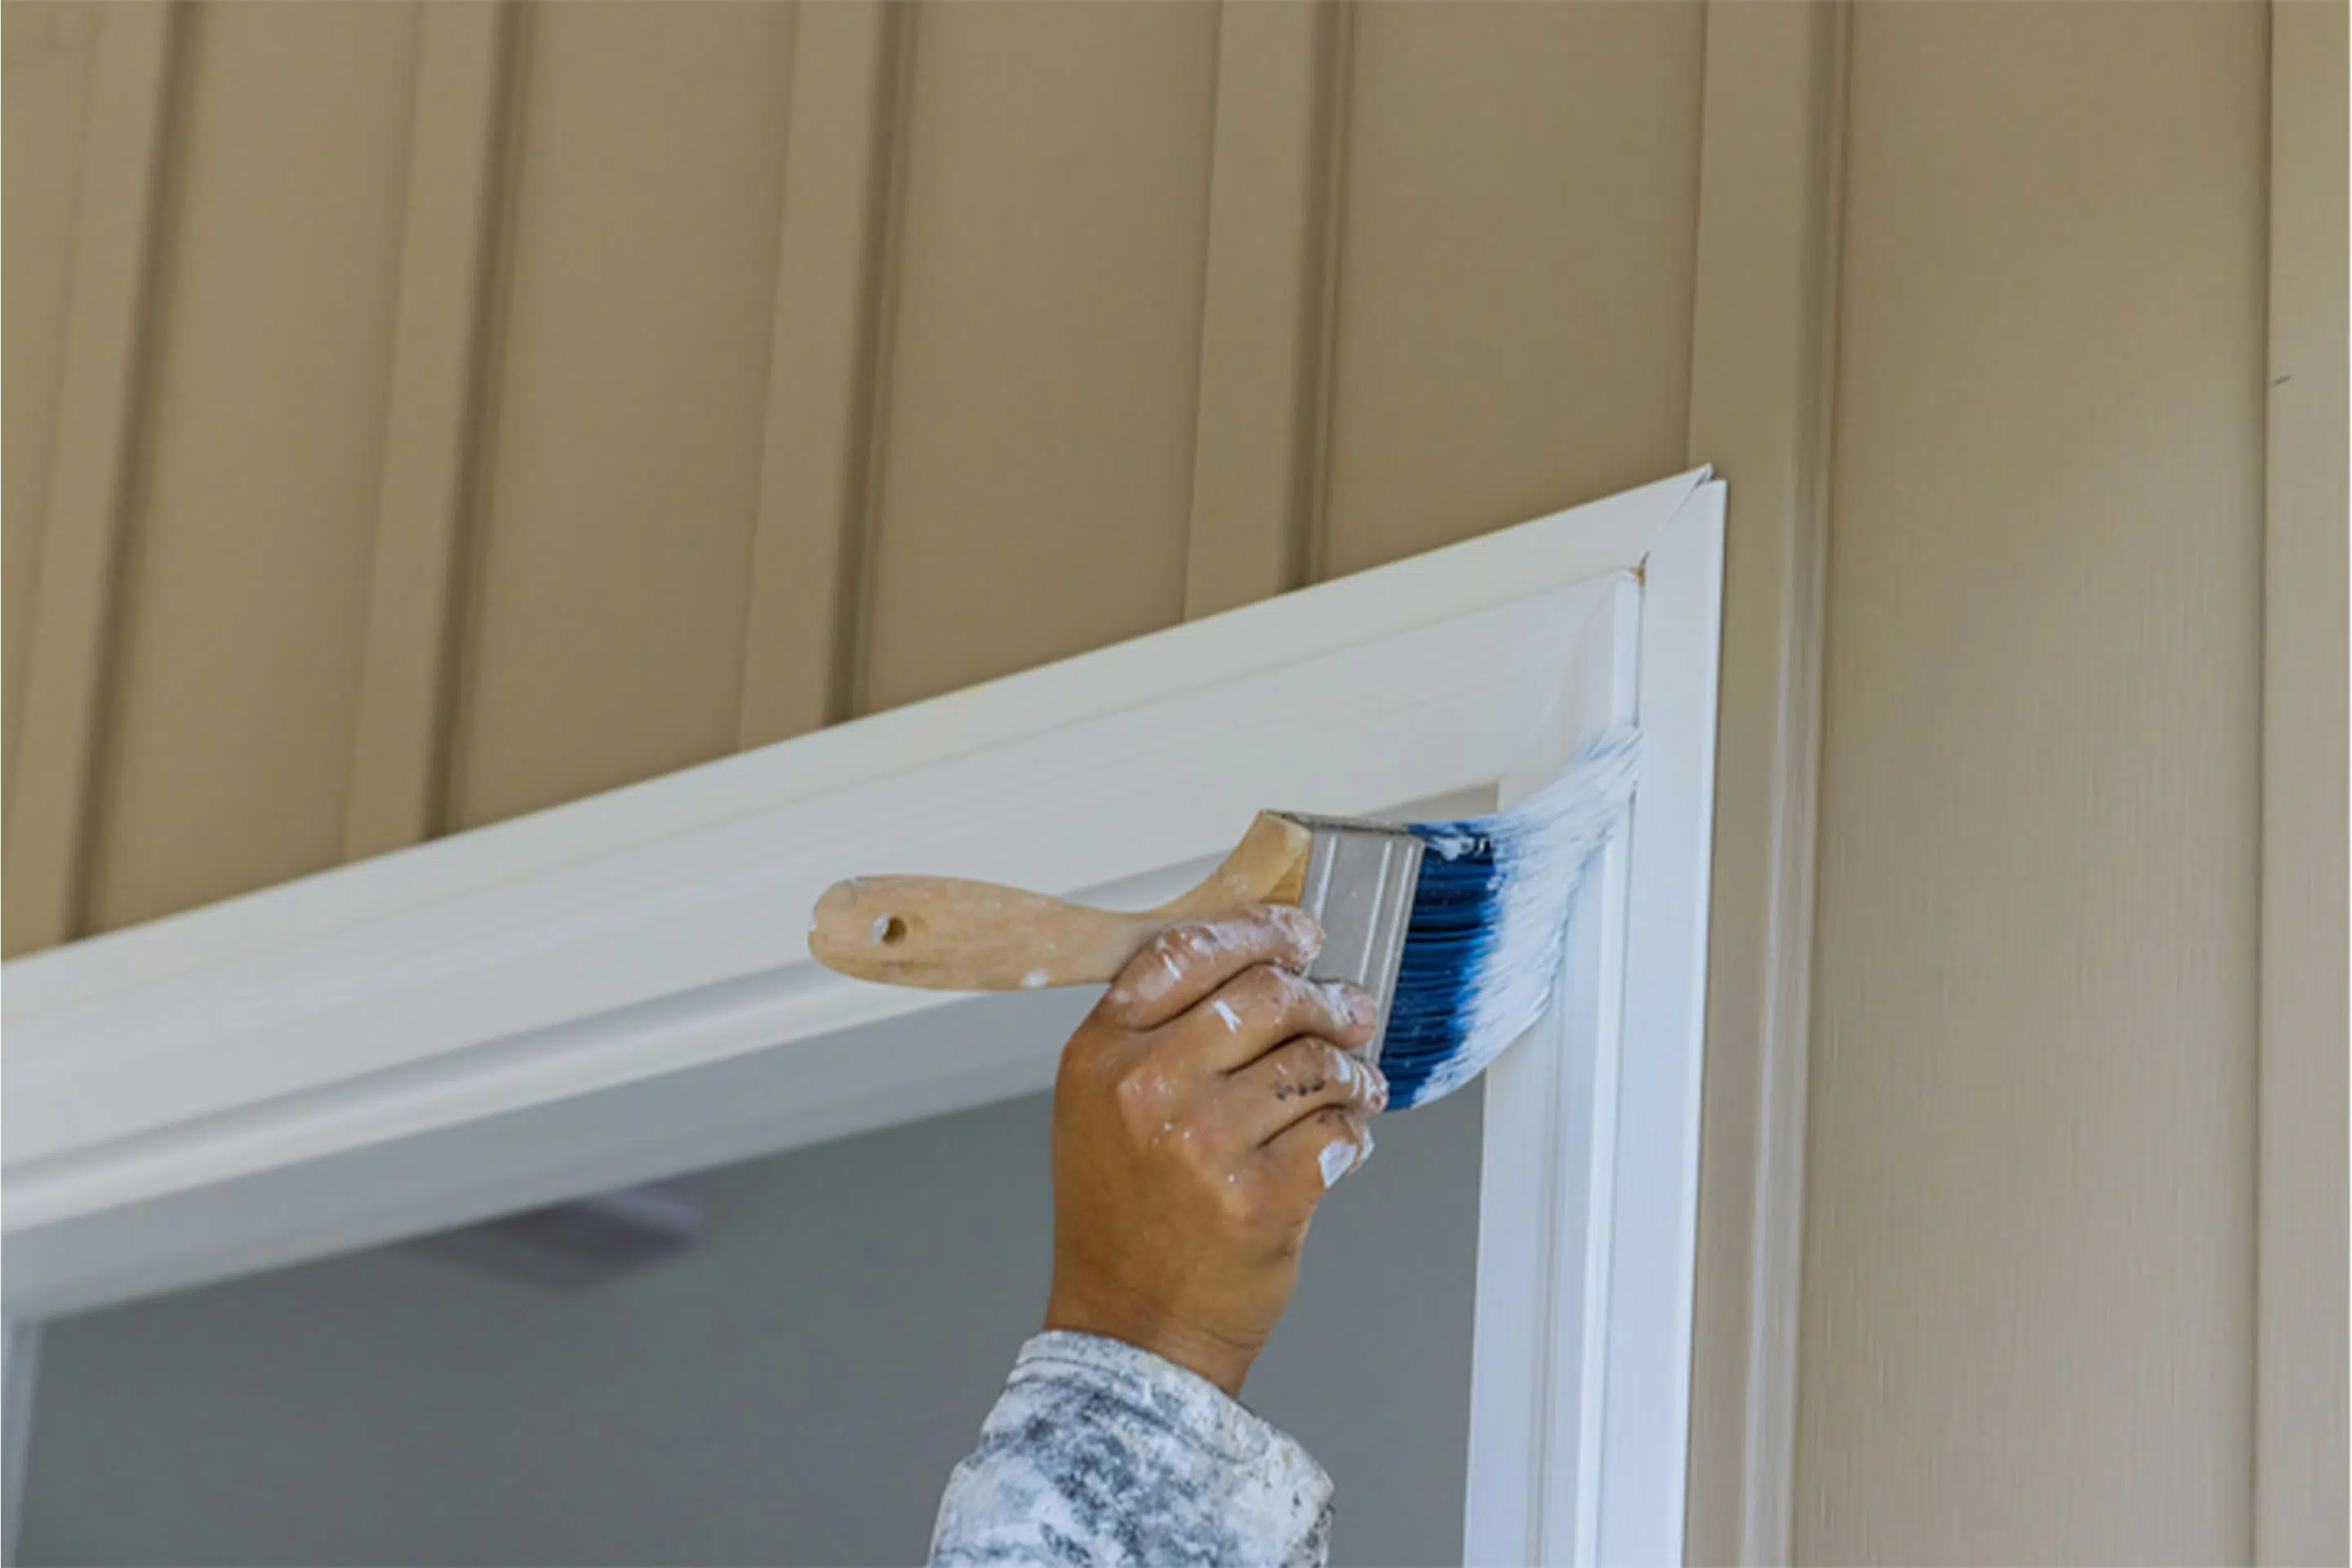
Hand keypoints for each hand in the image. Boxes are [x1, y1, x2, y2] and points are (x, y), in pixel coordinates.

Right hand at [1041, 904, 1386, 1396]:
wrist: (1130, 1327)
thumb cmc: (1121, 1218)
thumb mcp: (1101, 1105)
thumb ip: (1161, 1031)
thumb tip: (1260, 966)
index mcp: (1101, 1053)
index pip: (1187, 951)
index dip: (1257, 930)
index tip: (1299, 934)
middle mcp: (1146, 1088)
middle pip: (1265, 995)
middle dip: (1323, 999)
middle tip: (1351, 1010)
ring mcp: (1203, 1143)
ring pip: (1312, 1062)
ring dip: (1350, 1069)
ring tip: (1357, 1084)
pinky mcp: (1259, 1196)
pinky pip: (1335, 1130)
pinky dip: (1353, 1130)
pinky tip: (1345, 1139)